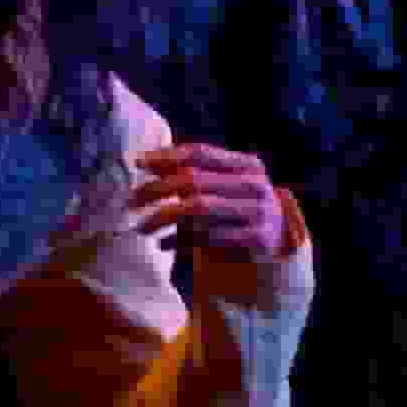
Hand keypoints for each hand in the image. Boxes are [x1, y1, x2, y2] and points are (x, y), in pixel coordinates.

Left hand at [130, 143, 293, 270]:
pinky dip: (179, 241)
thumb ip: (196, 175)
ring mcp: (259, 212)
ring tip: (141, 226)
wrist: (275, 252)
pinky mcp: (256, 239)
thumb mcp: (224, 190)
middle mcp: (256, 185)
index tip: (137, 163)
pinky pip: (208, 236)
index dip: (166, 156)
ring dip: (162, 216)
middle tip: (132, 201)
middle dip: (157, 189)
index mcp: (248, 166)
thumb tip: (147, 161)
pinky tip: (163, 244)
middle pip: (195, 179)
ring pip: (198, 208)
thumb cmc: (237, 217)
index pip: (201, 153)